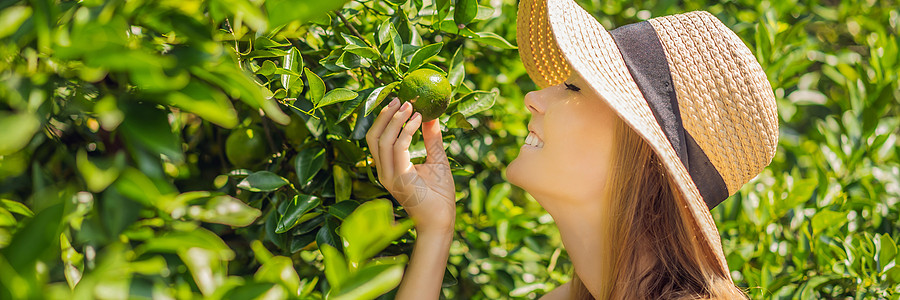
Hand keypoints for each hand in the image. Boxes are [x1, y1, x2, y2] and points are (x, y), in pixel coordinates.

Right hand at [365, 98, 455, 234]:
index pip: (377, 138)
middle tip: (400, 98)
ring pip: (382, 140)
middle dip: (384, 115)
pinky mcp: (399, 178)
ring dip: (395, 120)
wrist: (442, 221)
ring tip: (410, 105)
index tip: (399, 101)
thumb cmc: (440, 196)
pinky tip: (419, 120)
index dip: (384, 118)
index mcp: (389, 167)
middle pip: (373, 137)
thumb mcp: (437, 160)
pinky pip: (398, 148)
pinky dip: (406, 131)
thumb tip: (431, 116)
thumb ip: (431, 139)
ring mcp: (389, 176)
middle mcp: (384, 171)